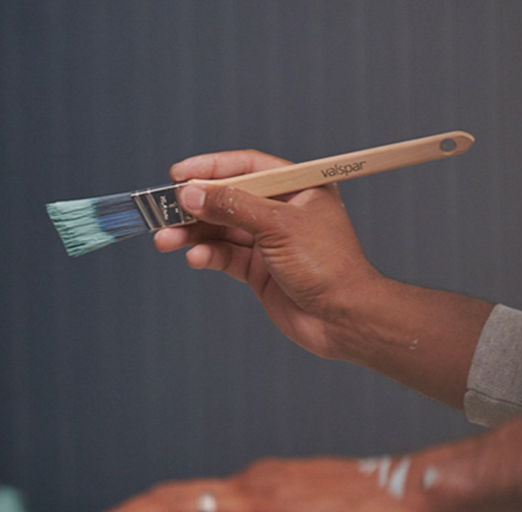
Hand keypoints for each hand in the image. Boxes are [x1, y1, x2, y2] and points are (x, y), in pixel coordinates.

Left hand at [72, 457, 440, 511]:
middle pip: (176, 495)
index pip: (199, 493)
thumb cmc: (384, 506)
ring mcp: (263, 502)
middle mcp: (257, 482)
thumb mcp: (328, 508)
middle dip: (127, 511)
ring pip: (180, 508)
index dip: (158, 508)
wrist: (417, 493)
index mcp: (269, 479)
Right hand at [156, 149, 381, 358]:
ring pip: (223, 230)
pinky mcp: (261, 270)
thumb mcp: (278, 227)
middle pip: (230, 199)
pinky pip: (227, 256)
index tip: (177, 174)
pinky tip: (195, 257)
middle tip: (162, 211)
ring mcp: (271, 242)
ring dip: (194, 233)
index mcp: (300, 188)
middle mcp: (284, 211)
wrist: (344, 318)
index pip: (248, 167)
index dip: (212, 169)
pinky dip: (209, 255)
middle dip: (195, 206)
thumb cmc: (327, 266)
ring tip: (166, 239)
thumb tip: (191, 193)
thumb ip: (233, 208)